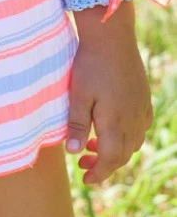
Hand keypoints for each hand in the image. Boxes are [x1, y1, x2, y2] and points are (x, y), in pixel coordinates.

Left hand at [66, 2, 152, 185]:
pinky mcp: (143, 97)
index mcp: (116, 122)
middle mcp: (133, 119)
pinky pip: (140, 126)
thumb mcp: (78, 94)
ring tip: (94, 146)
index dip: (99, 173)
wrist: (111, 36)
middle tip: (83, 164)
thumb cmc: (90, 64)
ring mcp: (141, 108)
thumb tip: (73, 152)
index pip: (111, 159)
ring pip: (133, 141)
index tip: (85, 180)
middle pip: (123, 154)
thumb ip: (76, 124)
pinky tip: (114, 127)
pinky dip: (127, 135)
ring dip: (116, 150)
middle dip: (104, 164)